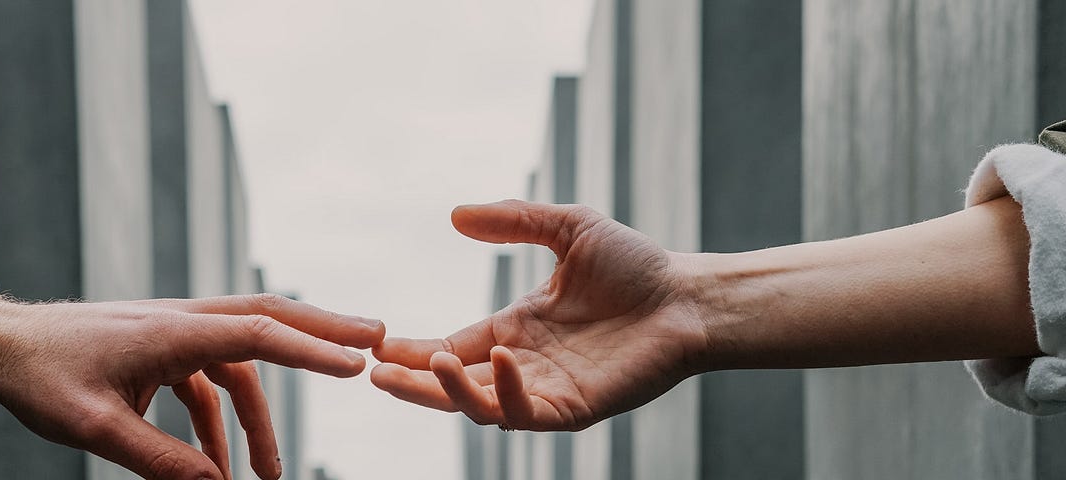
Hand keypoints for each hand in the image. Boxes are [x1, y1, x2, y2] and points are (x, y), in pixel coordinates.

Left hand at [0, 293, 384, 479]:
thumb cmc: (42, 379)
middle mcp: (182, 322)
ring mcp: (174, 334)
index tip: (358, 362)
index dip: (312, 348)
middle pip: (269, 319)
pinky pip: (209, 383)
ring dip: (261, 417)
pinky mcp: (162, 351)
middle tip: (377, 342)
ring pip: (242, 362)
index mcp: (172, 330)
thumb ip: (162, 461)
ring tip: (273, 476)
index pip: (258, 334)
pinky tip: (218, 469)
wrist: (0, 349)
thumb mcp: (98, 429)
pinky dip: (221, 424)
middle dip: (324, 333)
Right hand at [370, 200, 708, 430]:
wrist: (689, 296)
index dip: (413, 351)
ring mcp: (548, 389)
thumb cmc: (637, 265)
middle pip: (454, 384)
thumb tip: (455, 215)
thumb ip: (513, 221)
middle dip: (413, 383)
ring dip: (449, 391)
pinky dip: (507, 393)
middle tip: (376, 373)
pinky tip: (499, 360)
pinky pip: (528, 413)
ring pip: (482, 407)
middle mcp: (524, 364)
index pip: (452, 347)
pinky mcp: (575, 408)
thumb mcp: (567, 228)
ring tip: (429, 364)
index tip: (377, 345)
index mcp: (516, 329)